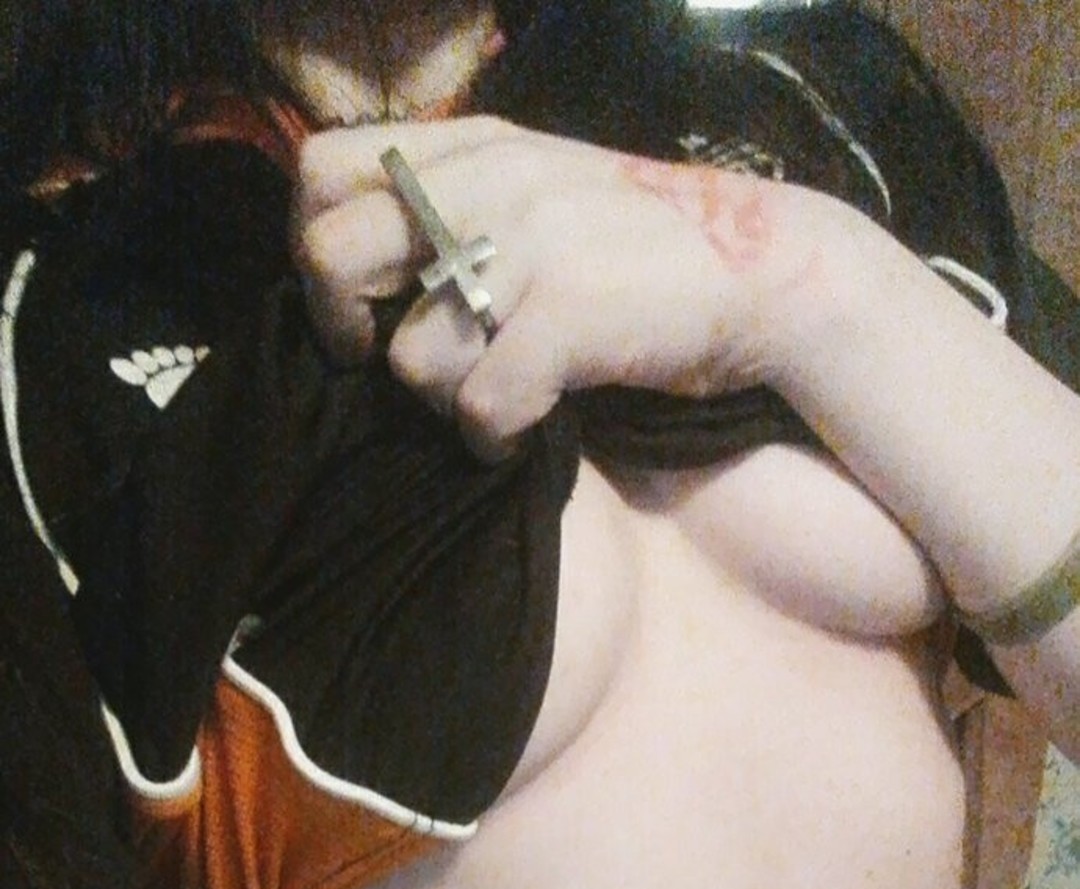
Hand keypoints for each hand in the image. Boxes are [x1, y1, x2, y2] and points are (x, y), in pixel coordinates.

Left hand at [294, 117, 804, 458]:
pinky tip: (521, 434)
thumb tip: (368, 270)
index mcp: (469, 151)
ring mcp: (528, 247)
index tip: (357, 300)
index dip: (310, 242)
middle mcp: (485, 186)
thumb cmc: (642, 249)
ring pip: (407, 356)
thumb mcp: (539, 195)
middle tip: (381, 362)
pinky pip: (479, 405)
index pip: (320, 168)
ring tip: (489, 402)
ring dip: (439, 402)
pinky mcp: (569, 314)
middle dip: (339, 329)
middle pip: (329, 254)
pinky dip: (492, 438)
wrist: (766, 270)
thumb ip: (458, 208)